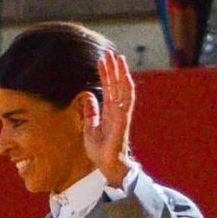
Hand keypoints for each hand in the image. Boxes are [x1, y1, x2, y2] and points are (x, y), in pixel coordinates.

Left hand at [82, 51, 134, 187]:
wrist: (106, 165)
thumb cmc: (100, 150)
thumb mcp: (90, 127)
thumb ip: (91, 112)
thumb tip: (89, 97)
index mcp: (109, 111)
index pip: (108, 88)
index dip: (105, 74)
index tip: (102, 60)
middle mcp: (117, 110)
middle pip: (115, 85)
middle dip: (113, 68)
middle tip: (109, 53)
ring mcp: (121, 114)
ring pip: (123, 88)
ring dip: (120, 73)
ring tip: (117, 58)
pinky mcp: (123, 120)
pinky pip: (127, 101)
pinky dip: (127, 88)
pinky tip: (125, 76)